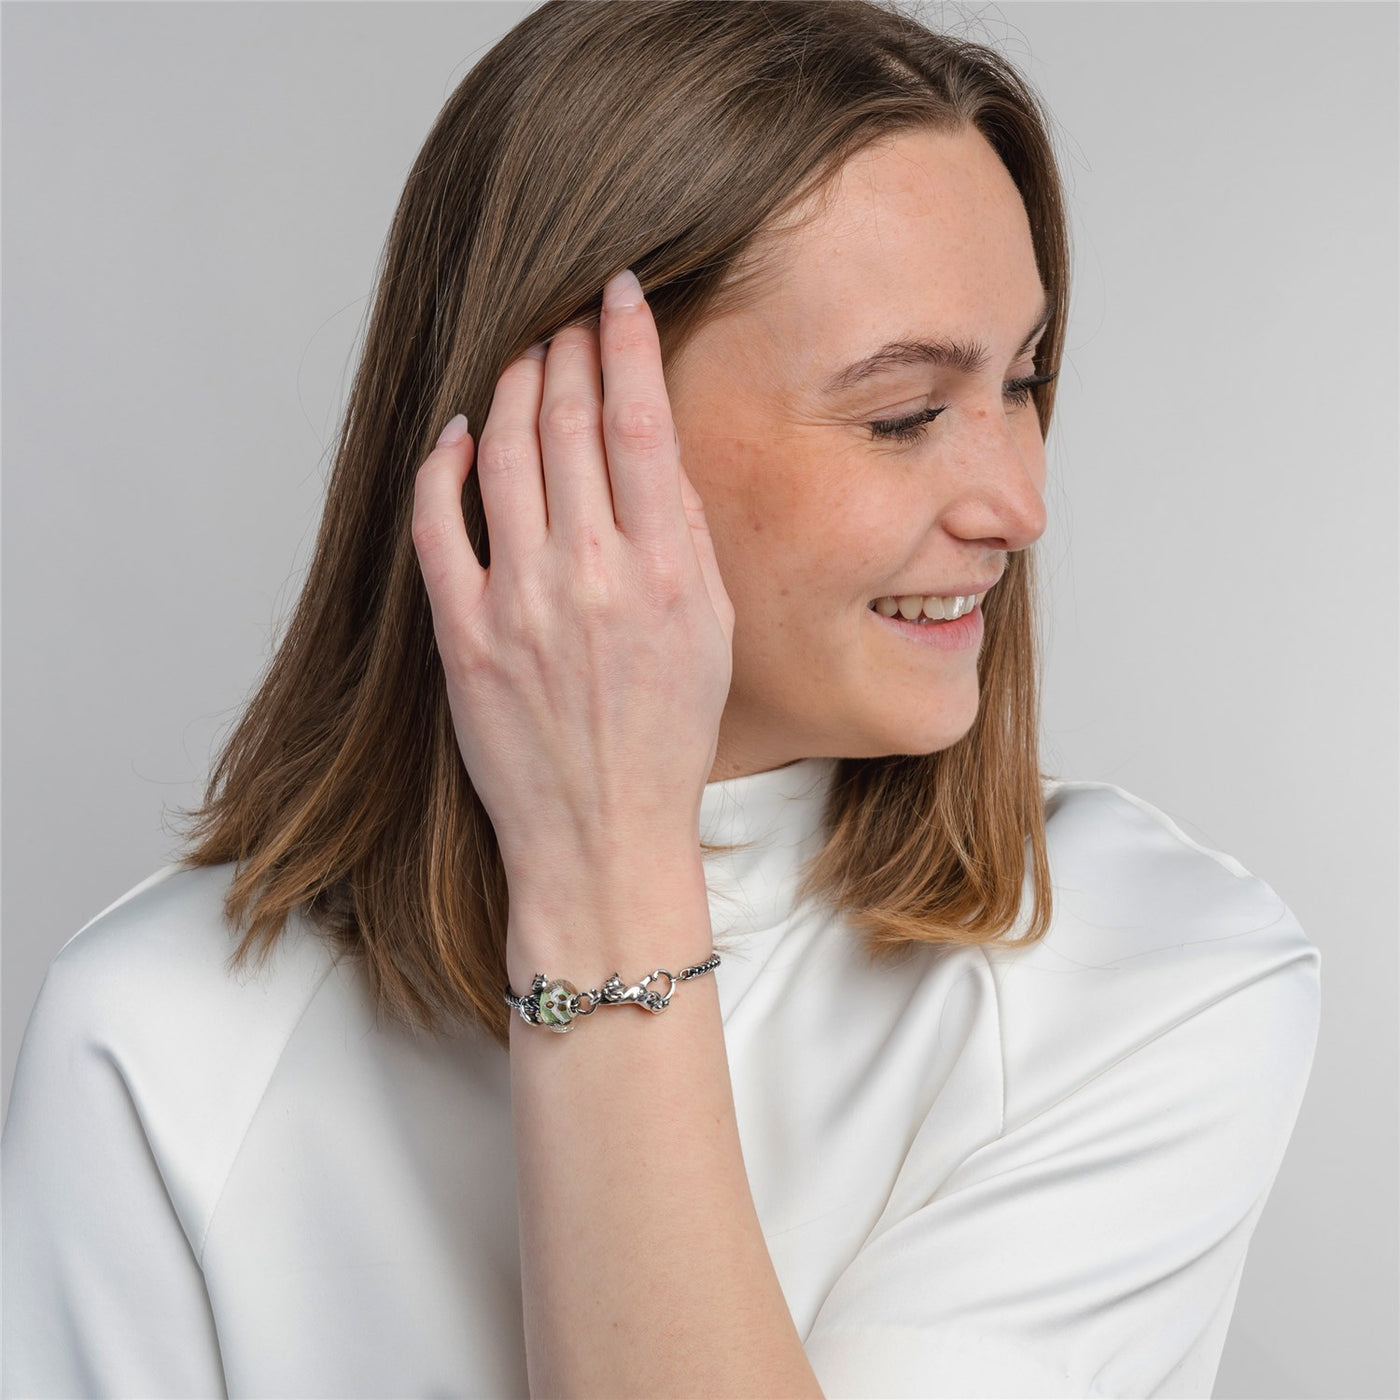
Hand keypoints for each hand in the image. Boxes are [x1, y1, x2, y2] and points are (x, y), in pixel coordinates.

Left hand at [411, 269, 734, 893]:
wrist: (601, 830)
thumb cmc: (666, 736)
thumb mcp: (714, 633)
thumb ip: (684, 537)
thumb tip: (651, 450)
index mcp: (666, 572)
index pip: (641, 421)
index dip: (626, 341)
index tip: (620, 293)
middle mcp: (591, 575)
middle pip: (568, 423)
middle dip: (567, 349)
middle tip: (567, 316)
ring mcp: (518, 602)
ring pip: (502, 454)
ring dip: (511, 389)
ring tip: (523, 357)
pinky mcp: (463, 632)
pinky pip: (438, 521)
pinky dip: (443, 465)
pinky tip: (457, 435)